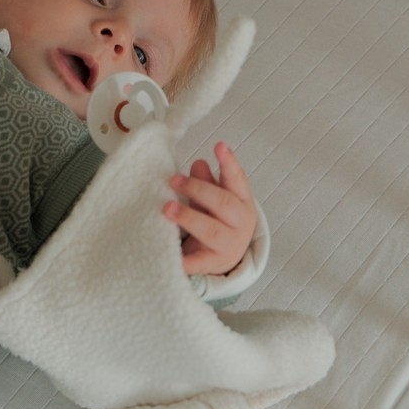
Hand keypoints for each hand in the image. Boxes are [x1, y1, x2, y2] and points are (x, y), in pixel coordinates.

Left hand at [163, 142, 256, 276]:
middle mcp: (239, 223)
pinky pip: (198, 262)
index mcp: (241, 202)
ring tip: (167, 209)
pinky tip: (174, 258)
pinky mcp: (212, 263)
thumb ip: (206, 182)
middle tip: (174, 180)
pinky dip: (186, 261)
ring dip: (189, 217)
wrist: (225, 259)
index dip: (229, 162)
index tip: (219, 145)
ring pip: (210, 230)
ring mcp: (228, 245)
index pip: (237, 179)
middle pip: (222, 202)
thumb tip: (198, 162)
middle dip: (198, 189)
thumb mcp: (213, 200)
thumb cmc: (217, 221)